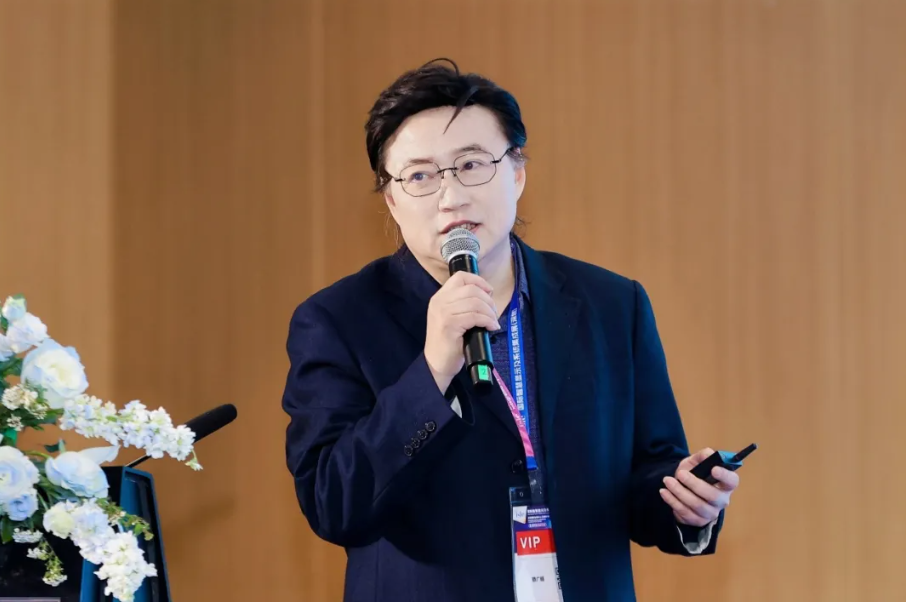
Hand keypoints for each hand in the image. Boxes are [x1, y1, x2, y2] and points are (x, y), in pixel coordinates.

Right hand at [424, 271, 499, 392]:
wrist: (435, 364)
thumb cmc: (448, 342)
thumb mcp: (452, 318)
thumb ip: (463, 305)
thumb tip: (487, 297)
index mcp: (440, 297)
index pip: (460, 277)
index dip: (479, 281)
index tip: (489, 292)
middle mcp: (439, 301)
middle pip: (471, 289)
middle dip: (488, 300)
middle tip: (494, 313)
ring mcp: (443, 312)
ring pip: (475, 302)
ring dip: (490, 312)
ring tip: (493, 322)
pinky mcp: (450, 324)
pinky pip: (475, 316)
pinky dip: (487, 321)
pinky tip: (491, 327)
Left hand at [658, 448, 739, 527]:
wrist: (682, 487)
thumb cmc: (694, 473)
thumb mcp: (696, 462)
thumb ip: (702, 456)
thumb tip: (708, 453)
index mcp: (726, 483)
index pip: (732, 481)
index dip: (725, 476)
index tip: (713, 469)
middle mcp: (722, 500)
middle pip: (713, 496)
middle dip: (695, 484)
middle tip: (680, 474)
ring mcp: (711, 513)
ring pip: (696, 505)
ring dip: (680, 492)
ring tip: (667, 480)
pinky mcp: (698, 520)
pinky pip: (685, 513)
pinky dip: (673, 501)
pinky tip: (664, 492)